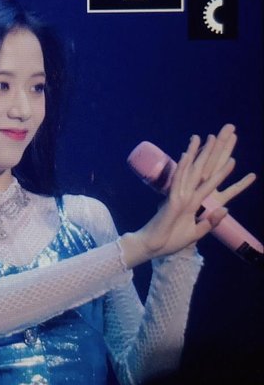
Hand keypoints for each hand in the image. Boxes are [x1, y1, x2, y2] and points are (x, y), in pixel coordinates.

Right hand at [121, 124, 256, 266]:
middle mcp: (186, 195)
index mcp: (193, 203)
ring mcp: (179, 196)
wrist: (153, 248)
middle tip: (219, 136)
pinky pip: (178, 181)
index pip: (208, 183)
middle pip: (200, 170)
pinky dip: (182, 168)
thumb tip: (226, 208)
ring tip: (207, 137)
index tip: (231, 158)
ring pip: (191, 170)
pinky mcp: (172, 201)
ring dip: (198, 153)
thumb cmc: (170, 241)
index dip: (220, 170)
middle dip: (210, 153)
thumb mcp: (196, 233)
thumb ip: (210, 221)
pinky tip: (187, 155)